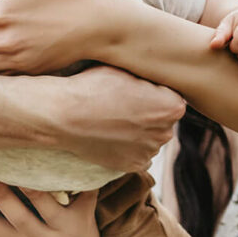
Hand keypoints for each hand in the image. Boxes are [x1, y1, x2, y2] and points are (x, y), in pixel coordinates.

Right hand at [48, 65, 183, 173]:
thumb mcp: (129, 70)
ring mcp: (150, 151)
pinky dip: (128, 146)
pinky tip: (110, 135)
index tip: (131, 90)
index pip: (171, 97)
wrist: (64, 115)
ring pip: (150, 137)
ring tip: (112, 120)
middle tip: (121, 105)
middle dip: (148, 113)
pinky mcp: (133, 166)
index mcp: (173, 106)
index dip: (151, 92)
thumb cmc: (94, 86)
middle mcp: (167, 132)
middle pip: (162, 120)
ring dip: (138, 131)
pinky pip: (138, 153)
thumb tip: (159, 81)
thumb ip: (151, 79)